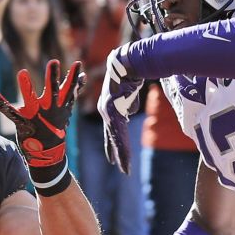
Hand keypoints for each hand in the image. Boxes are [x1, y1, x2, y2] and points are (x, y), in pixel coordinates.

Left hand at [0, 60, 82, 180]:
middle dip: (53, 77)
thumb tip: (84, 76)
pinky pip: (11, 113)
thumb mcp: (67, 106)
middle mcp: (50, 108)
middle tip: (53, 62)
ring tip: (22, 72)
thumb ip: (74, 90)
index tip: (78, 63)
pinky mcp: (23, 123)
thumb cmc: (56, 123)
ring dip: (27, 87)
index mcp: (61, 104)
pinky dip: (1, 104)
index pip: (69, 88)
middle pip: (53, 91)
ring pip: (32, 100)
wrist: (49, 151)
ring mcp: (36, 116)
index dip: (73, 76)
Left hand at [97, 47, 144, 173]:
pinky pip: (119, 134)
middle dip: (115, 153)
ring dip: (122, 155)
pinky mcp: (114, 113)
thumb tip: (129, 113)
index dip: (112, 144)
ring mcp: (109, 113)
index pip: (111, 130)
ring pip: (116, 139)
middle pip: (112, 137)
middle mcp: (106, 112)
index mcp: (107, 108)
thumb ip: (127, 107)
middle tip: (119, 167)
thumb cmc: (129, 77)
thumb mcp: (128, 95)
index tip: (113, 157)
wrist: (127, 66)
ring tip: (125, 168)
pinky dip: (123, 147)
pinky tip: (125, 157)